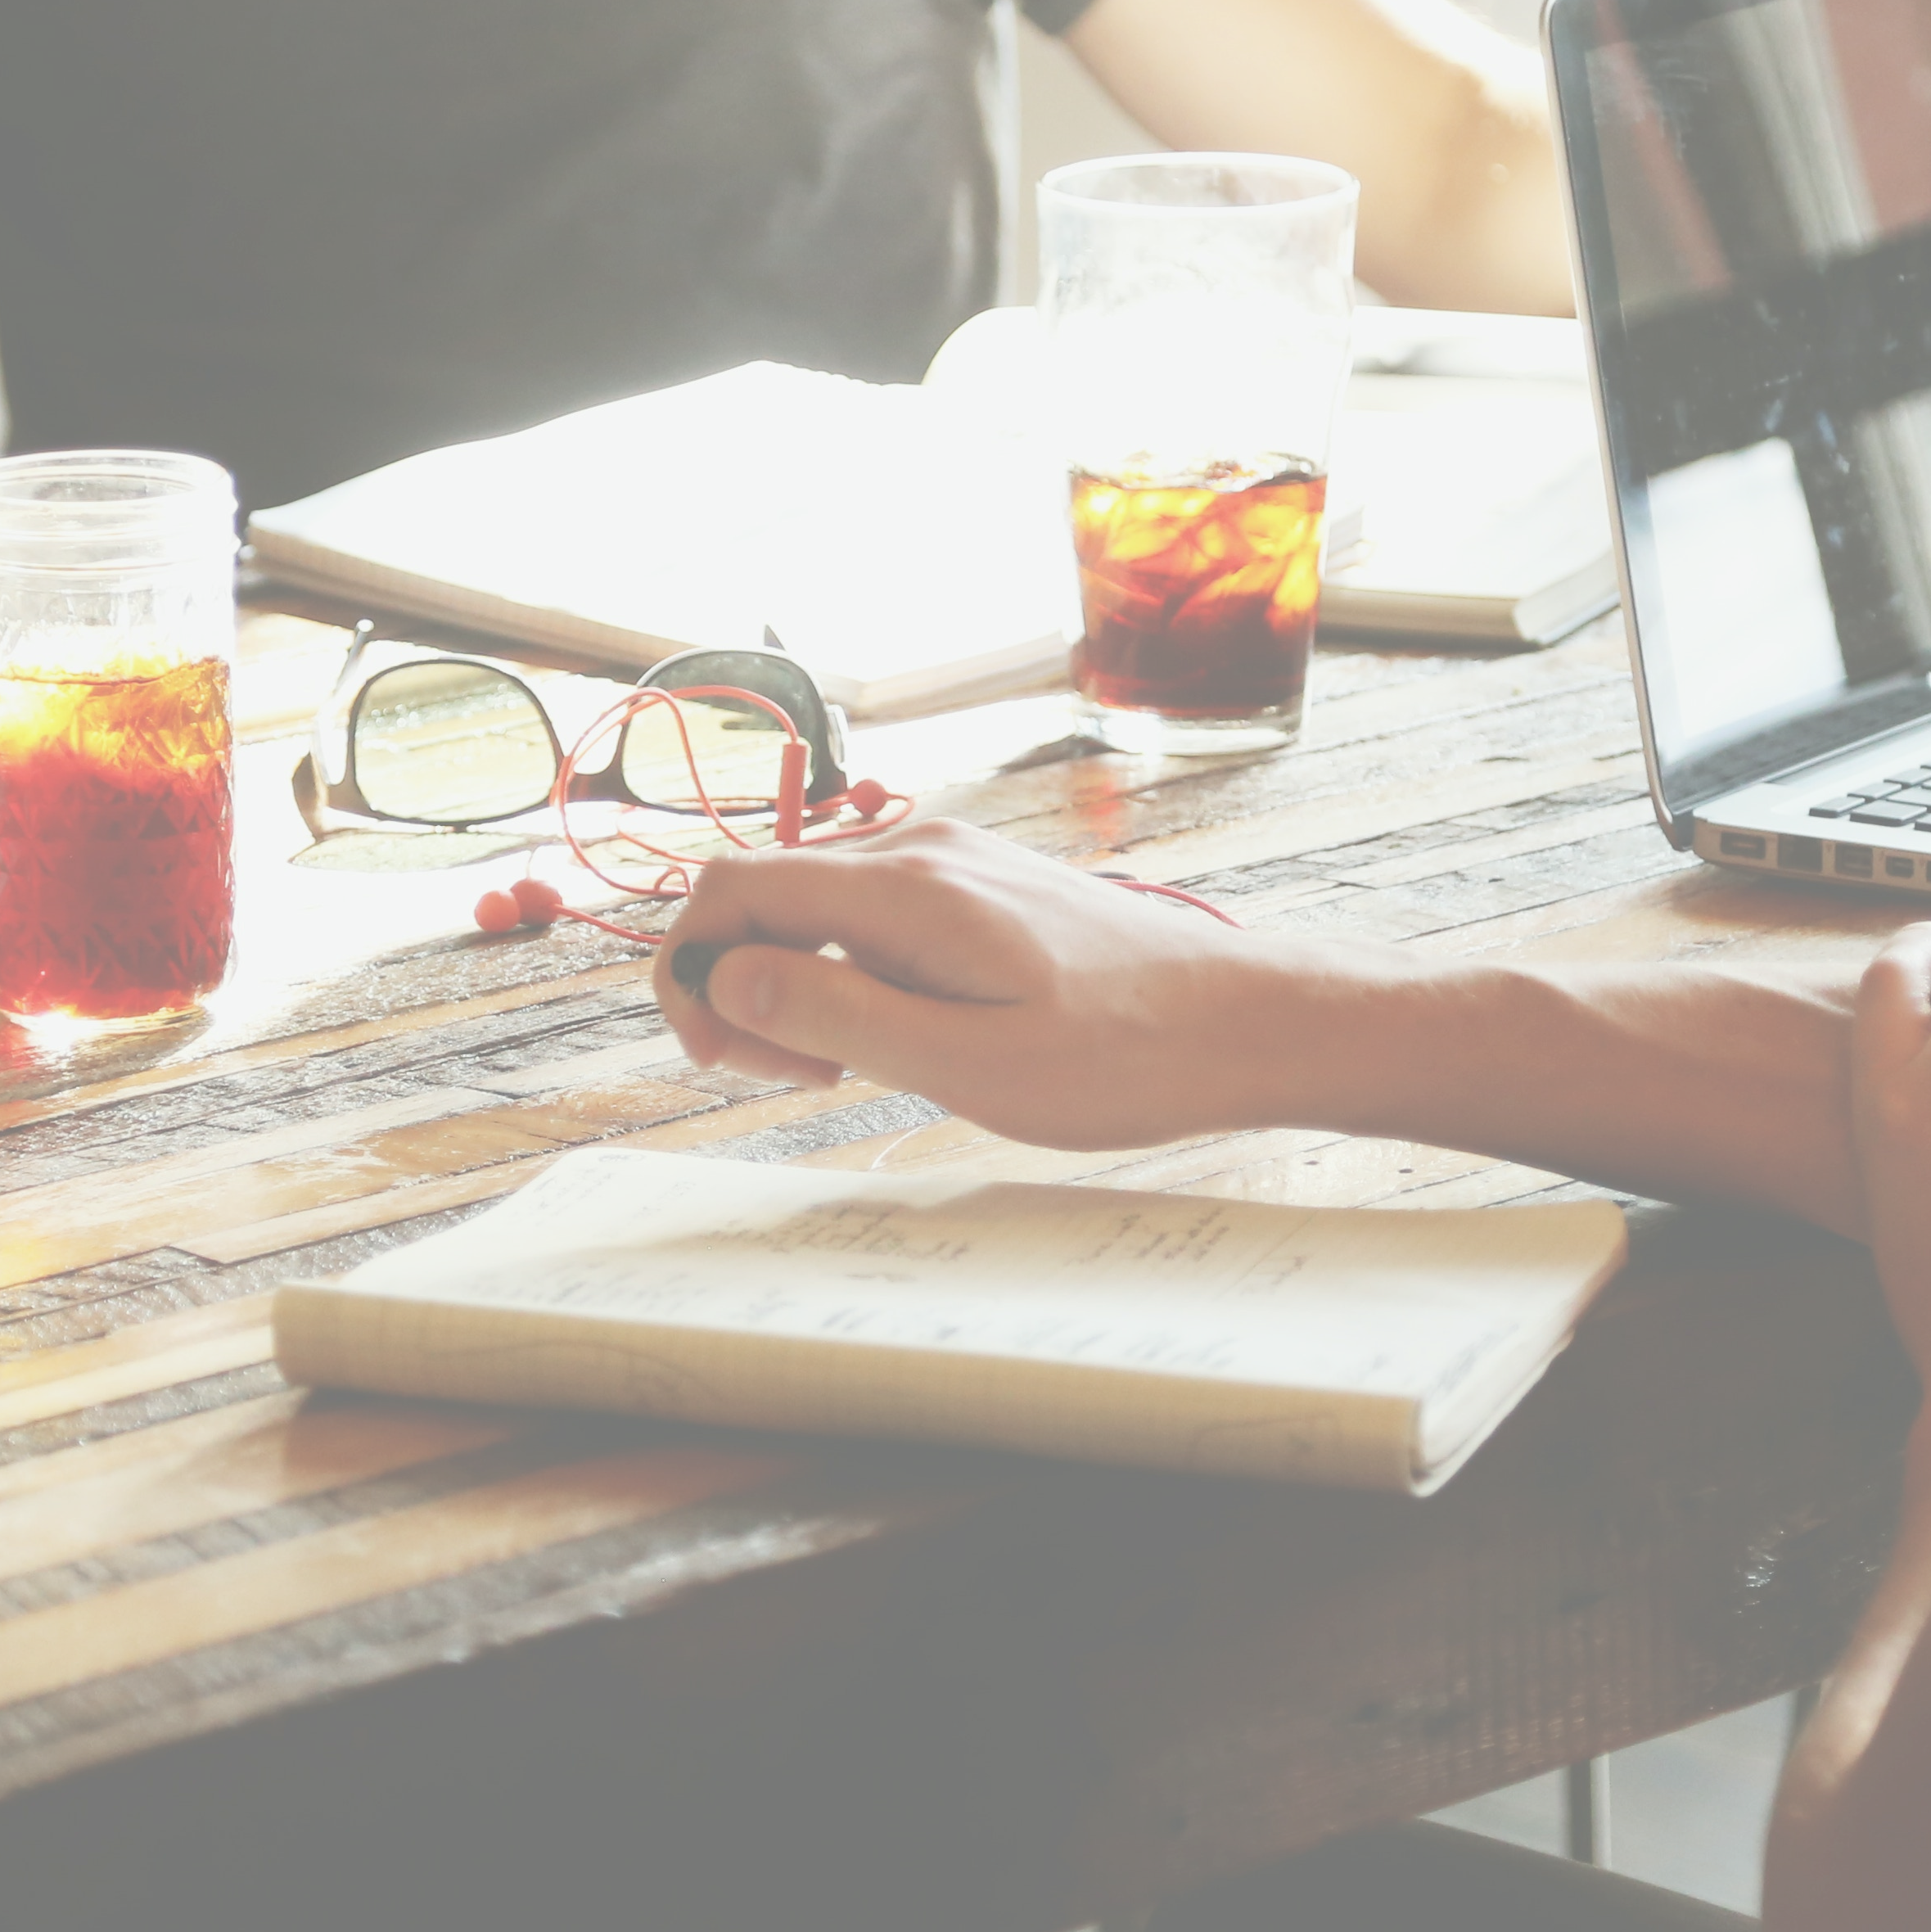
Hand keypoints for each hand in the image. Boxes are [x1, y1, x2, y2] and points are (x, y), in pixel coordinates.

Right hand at [655, 818, 1317, 1149]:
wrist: (1240, 1020)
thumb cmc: (1120, 1056)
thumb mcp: (966, 1063)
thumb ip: (837, 1014)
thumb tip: (722, 978)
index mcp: (903, 888)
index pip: (729, 888)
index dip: (690, 972)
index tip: (722, 1059)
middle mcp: (916, 851)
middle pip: (762, 895)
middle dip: (741, 988)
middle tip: (798, 1081)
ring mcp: (947, 861)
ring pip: (811, 908)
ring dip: (796, 987)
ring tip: (853, 1070)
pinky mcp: (973, 885)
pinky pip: (864, 915)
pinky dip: (847, 975)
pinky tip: (898, 1037)